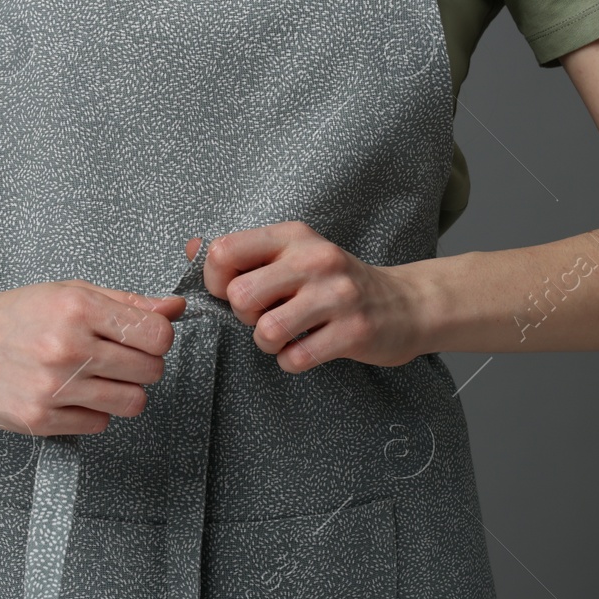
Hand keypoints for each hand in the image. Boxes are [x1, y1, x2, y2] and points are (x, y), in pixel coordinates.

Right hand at [0, 279, 187, 435]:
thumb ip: (126, 303)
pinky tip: (71, 395)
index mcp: (77, 308)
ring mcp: (52, 386)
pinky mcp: (38, 418)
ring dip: (121, 393)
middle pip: (150, 371)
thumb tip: (175, 308)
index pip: (157, 335)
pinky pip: (98, 424)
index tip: (145, 341)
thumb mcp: (70, 293)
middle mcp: (66, 346)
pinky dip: (91, 412)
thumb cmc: (16, 315)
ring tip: (97, 379)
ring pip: (131, 403)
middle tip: (117, 361)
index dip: (158, 340)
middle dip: (142, 367)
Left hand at [193, 222, 426, 372]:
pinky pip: (296, 357)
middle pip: (240, 296)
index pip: (224, 252)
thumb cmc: (337, 283)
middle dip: (244, 317)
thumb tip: (192, 247)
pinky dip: (293, 361)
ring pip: (267, 331)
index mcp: (293, 237)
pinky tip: (307, 350)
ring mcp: (337, 295)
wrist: (406, 304)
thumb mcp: (294, 254)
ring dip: (268, 344)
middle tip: (266, 317)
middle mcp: (315, 259)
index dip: (215, 281)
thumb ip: (245, 253)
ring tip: (286, 337)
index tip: (234, 293)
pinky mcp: (354, 331)